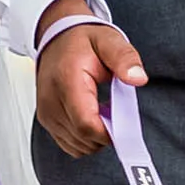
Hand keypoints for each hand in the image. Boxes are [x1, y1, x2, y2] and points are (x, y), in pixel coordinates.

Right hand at [34, 2, 147, 156]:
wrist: (58, 38)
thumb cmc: (83, 41)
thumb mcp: (110, 40)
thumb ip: (125, 58)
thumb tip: (138, 78)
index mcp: (67, 81)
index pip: (86, 124)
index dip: (109, 132)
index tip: (124, 123)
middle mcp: (51, 100)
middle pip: (84, 139)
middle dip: (106, 134)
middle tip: (116, 111)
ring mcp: (46, 113)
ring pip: (78, 146)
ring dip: (96, 137)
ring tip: (103, 111)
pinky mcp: (46, 121)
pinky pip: (70, 145)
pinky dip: (85, 138)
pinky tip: (92, 117)